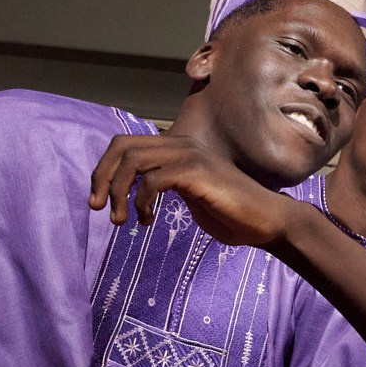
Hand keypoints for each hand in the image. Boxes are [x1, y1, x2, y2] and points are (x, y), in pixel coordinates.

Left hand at [89, 133, 296, 246]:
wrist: (268, 221)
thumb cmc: (231, 213)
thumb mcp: (190, 195)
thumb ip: (167, 185)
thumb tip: (137, 191)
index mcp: (177, 148)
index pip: (125, 145)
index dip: (104, 170)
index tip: (98, 200)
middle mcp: (181, 145)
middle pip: (122, 147)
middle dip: (102, 178)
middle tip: (97, 208)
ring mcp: (190, 156)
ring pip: (133, 160)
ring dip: (118, 192)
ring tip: (120, 220)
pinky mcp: (198, 172)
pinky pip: (153, 179)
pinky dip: (142, 201)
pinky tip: (147, 220)